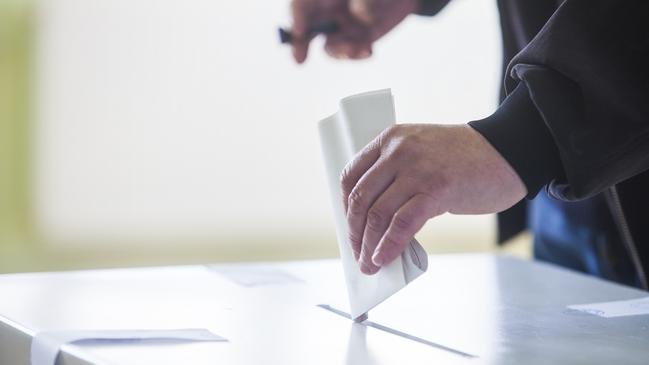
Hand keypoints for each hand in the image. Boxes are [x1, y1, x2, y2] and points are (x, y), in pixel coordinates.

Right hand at [290, 0, 418, 62]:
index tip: (299, 32)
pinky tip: (369, 51)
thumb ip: (367, 1)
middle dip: (300, 44)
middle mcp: (329, 11)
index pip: (302, 5)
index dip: (296, 17)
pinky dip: (358, 55)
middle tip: (299, 59)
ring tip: (356, 49)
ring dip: (340, 52)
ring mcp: (342, 27)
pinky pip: (351, 52)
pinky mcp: (358, 40)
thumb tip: (361, 16)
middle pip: (306, 29)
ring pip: (330, 46)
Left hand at [340, 124, 526, 274]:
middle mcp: (399, 151)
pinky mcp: (437, 189)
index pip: (351, 174)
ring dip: (368, 245)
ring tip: (369, 264)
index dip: (345, 205)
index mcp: (390, 138)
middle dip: (354, 231)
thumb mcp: (421, 152)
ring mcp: (417, 169)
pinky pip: (402, 224)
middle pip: (361, 198)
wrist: (508, 152)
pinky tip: (384, 258)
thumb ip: (397, 174)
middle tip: (357, 252)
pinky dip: (389, 245)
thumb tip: (374, 219)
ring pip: (378, 214)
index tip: (350, 226)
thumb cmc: (464, 159)